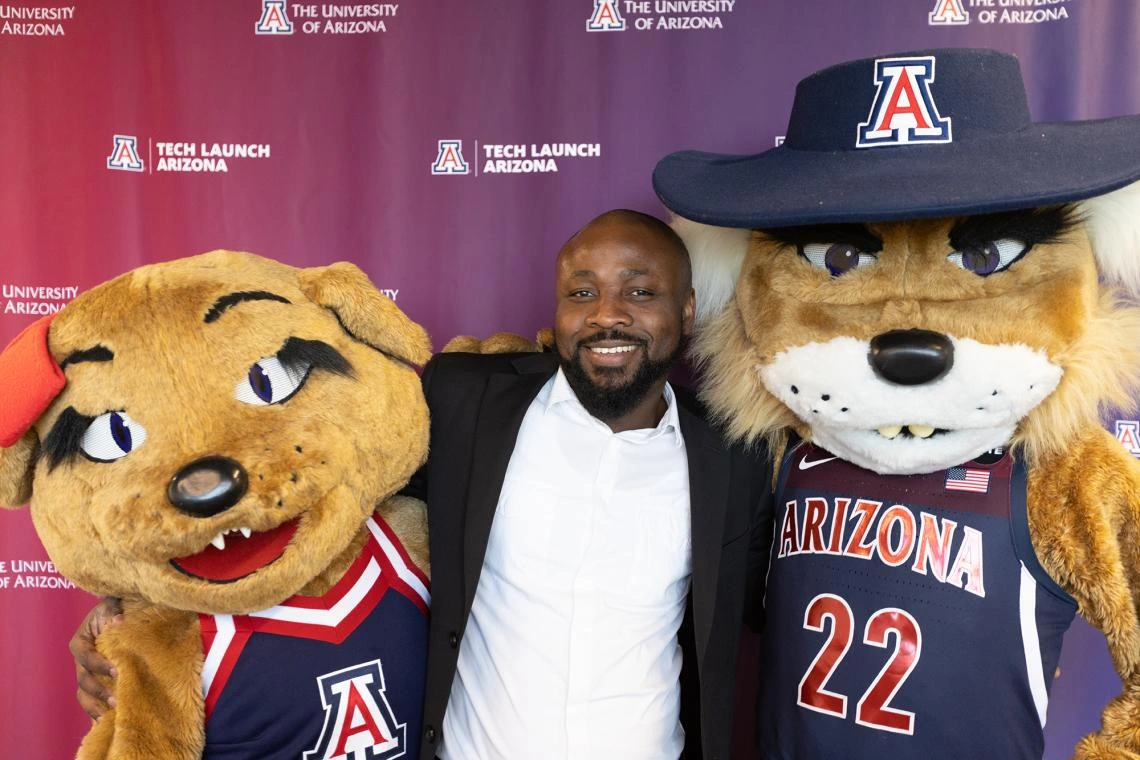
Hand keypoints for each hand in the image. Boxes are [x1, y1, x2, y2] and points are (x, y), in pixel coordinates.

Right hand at [70, 597, 122, 719]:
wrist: (120, 615)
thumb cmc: (114, 608)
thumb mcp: (112, 604)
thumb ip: (112, 609)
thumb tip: (118, 620)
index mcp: (81, 642)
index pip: (85, 656)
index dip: (99, 664)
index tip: (117, 670)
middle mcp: (81, 661)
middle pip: (84, 679)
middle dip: (98, 690)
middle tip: (115, 699)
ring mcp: (87, 673)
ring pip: (84, 694)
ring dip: (95, 705)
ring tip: (109, 714)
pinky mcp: (96, 682)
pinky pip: (91, 700)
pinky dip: (96, 711)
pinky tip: (106, 722)